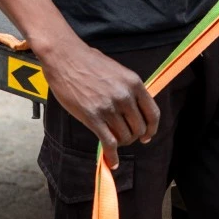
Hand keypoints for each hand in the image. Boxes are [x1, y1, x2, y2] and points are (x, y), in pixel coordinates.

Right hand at [39, 36, 159, 169]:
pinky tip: (111, 161)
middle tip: (124, 137)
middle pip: (139, 128)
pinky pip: (109, 142)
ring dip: (120, 143)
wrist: (65, 57)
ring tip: (113, 141)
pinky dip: (112, 155)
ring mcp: (109, 107)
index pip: (153, 114)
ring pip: (124, 137)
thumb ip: (128, 89)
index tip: (147, 136)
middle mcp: (124, 96)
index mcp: (133, 83)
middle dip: (133, 136)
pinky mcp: (92, 116)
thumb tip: (134, 109)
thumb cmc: (88, 61)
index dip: (151, 129)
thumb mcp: (117, 70)